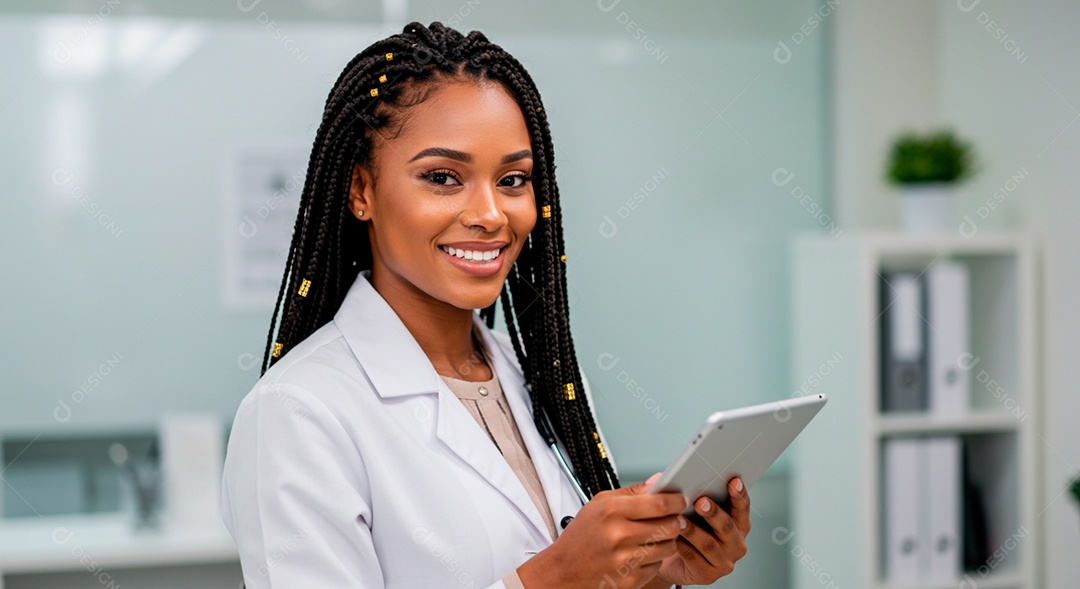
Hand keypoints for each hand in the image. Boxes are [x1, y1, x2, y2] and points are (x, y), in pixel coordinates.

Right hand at [517, 473, 687, 588]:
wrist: (564, 570)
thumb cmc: (582, 535)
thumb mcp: (599, 503)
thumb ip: (631, 492)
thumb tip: (658, 480)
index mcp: (612, 511)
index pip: (659, 503)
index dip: (676, 500)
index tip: (681, 499)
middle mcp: (619, 536)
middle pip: (669, 525)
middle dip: (676, 520)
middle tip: (673, 517)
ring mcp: (625, 561)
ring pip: (668, 547)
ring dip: (668, 540)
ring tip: (655, 536)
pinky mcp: (630, 580)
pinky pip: (658, 566)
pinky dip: (655, 559)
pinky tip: (642, 553)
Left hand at [656, 476, 750, 585]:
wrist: (674, 560)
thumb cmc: (688, 528)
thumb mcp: (696, 512)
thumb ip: (696, 496)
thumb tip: (681, 477)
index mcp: (739, 525)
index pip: (742, 508)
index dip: (739, 494)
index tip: (733, 480)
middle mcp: (736, 544)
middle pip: (727, 526)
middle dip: (714, 512)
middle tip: (700, 501)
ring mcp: (724, 562)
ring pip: (709, 544)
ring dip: (694, 530)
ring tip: (679, 519)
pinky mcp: (708, 575)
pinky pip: (693, 558)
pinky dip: (682, 546)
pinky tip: (672, 537)